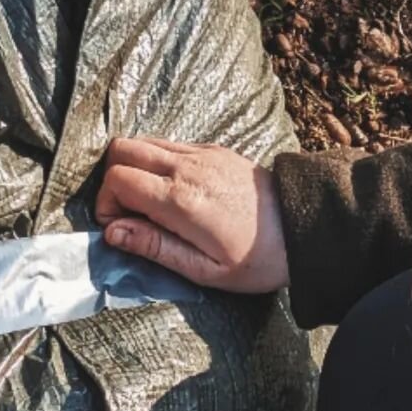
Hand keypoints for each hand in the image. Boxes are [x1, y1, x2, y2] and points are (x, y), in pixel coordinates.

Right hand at [96, 137, 288, 291]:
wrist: (304, 227)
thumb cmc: (256, 258)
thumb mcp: (204, 270)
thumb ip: (154, 247)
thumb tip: (112, 232)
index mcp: (180, 200)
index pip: (117, 178)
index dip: (106, 203)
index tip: (120, 227)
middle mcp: (186, 167)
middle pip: (122, 148)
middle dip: (113, 179)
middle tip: (129, 211)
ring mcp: (201, 152)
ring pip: (143, 141)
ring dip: (134, 167)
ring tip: (149, 202)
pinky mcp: (213, 148)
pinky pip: (169, 143)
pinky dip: (156, 161)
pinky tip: (174, 190)